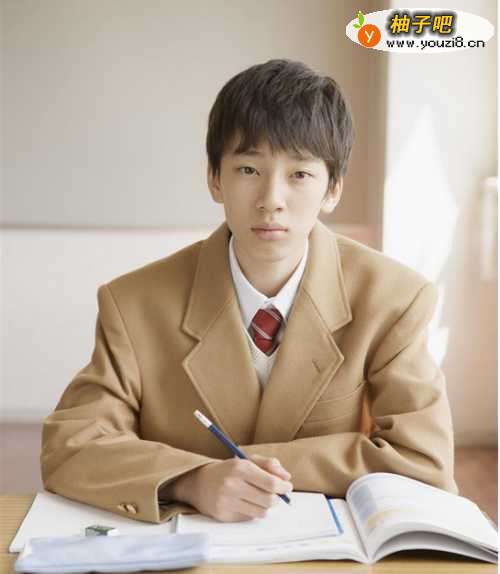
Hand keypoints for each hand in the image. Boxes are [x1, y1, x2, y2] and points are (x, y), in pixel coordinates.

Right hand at [168, 455, 292, 521]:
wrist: (199, 483)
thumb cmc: (228, 470)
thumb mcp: (247, 460)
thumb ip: (269, 464)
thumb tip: (286, 477)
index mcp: (240, 468)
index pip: (271, 484)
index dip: (284, 487)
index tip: (287, 487)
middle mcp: (232, 485)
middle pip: (269, 500)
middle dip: (277, 498)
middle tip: (278, 494)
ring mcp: (227, 502)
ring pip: (262, 512)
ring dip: (266, 506)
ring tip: (262, 498)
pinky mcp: (224, 516)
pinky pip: (249, 518)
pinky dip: (253, 512)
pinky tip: (247, 503)